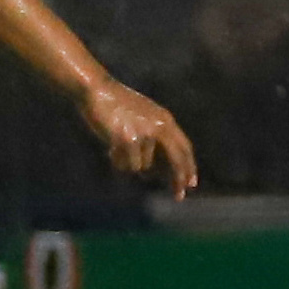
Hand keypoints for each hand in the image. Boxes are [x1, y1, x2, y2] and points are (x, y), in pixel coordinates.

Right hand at [84, 80, 197, 199]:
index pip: (184, 147)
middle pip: (176, 160)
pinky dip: (118, 162)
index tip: (192, 183)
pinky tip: (110, 148)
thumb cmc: (115, 106)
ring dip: (129, 163)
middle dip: (178, 180)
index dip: (189, 166)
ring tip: (116, 147)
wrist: (97, 91)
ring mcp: (145, 134)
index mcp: (166, 120)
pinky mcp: (128, 141)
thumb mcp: (143, 119)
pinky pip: (127, 165)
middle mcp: (160, 127)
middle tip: (179, 197)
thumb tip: (157, 173)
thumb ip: (154, 140)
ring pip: (142, 167)